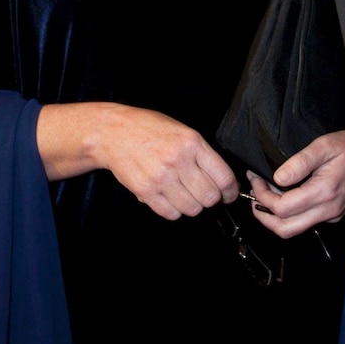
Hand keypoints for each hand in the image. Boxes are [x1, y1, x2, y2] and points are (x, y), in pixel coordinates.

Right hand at [37, 102, 238, 219]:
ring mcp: (160, 178)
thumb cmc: (150, 129)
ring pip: (191, 209)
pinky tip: (170, 199)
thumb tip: (223, 181)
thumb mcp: (182, 131)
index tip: (229, 195)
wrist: (113, 133)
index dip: (231, 191)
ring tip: (184, 195)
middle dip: (210, 199)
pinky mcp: (145, 191)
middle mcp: (178, 161)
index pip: (223, 177)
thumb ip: (203, 153)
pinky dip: (174, 211)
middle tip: (204, 194)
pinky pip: (170, 213)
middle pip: (209, 197)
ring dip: (192, 206)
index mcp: (192, 143)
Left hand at [246, 129, 344, 238]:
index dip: (263, 197)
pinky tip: (283, 197)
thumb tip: (277, 178)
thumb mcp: (323, 145)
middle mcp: (328, 210)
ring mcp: (331, 216)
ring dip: (274, 218)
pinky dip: (288, 215)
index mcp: (325, 192)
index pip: (283, 208)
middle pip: (285, 229)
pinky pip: (305, 223)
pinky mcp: (332, 216)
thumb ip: (300, 161)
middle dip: (263, 215)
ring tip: (264, 196)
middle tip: (254, 195)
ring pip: (294, 230)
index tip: (256, 180)